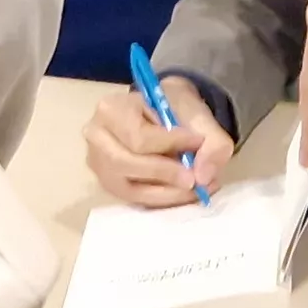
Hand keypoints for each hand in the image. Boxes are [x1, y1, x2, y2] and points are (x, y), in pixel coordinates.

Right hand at [85, 74, 234, 208]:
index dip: (171, 144)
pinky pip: (134, 198)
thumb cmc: (176, 109)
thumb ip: (212, 141)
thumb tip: (203, 176)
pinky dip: (162, 199)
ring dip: (167, 192)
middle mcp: (96, 136)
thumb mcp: (199, 114)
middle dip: (166, 174)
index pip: (138, 135)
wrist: (166, 112)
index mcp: (112, 109)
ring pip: (130, 187)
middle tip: (197, 179)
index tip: (199, 142)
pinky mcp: (109, 183)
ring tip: (196, 188)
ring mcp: (98, 164)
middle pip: (127, 163)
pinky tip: (183, 193)